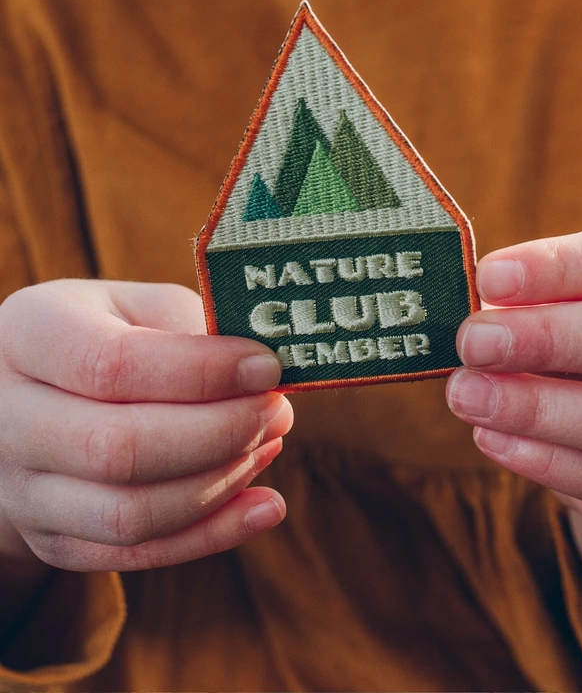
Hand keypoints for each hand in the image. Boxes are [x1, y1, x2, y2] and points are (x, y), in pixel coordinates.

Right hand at [0, 280, 292, 574]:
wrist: (31, 395)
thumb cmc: (103, 334)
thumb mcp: (137, 305)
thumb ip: (191, 328)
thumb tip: (261, 380)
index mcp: (29, 334)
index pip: (112, 365)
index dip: (202, 372)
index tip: (267, 368)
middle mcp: (8, 418)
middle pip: (118, 449)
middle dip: (220, 433)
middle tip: (277, 409)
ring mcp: (23, 490)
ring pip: (130, 514)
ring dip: (220, 484)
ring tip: (270, 443)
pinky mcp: (52, 540)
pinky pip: (138, 554)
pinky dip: (213, 535)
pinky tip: (265, 506)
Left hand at [446, 221, 581, 533]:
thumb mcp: (568, 310)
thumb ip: (530, 303)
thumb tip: (465, 309)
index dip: (559, 265)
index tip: (488, 278)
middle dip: (548, 338)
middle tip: (472, 343)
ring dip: (535, 408)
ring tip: (466, 394)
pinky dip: (546, 460)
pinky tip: (490, 437)